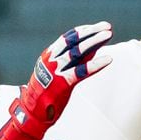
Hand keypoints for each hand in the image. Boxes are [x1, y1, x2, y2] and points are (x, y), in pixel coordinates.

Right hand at [9, 22, 112, 138]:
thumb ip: (73, 61)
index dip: (85, 30)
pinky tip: (108, 59)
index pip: (68, 37)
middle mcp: (51, 60)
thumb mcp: (56, 72)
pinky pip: (81, 72)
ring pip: (77, 51)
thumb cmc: (47, 92)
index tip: (99, 26)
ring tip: (108, 35)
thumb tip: (93, 49)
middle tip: (107, 27)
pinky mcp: (61, 84)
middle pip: (74, 40)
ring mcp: (55, 71)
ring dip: (94, 41)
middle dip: (92, 32)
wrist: (32, 112)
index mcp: (49, 55)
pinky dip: (96, 64)